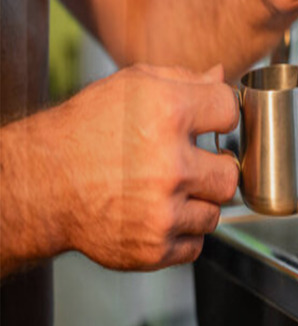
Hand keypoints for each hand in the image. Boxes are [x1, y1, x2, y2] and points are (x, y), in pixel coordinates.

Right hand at [60, 64, 238, 269]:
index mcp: (167, 114)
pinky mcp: (153, 248)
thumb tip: (221, 77)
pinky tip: (155, 213)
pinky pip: (195, 244)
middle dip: (212, 168)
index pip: (230, 111)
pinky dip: (179, 232)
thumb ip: (184, 80)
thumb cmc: (85, 130)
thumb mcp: (132, 86)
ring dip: (196, 203)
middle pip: (230, 173)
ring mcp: (162, 212)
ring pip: (215, 212)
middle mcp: (169, 166)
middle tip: (188, 164)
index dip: (221, 116)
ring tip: (164, 190)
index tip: (210, 123)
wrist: (40, 184)